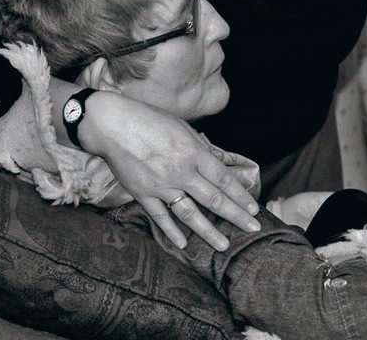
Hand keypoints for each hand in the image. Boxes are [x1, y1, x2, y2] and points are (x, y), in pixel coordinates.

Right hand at [80, 92, 260, 249]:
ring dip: (209, 232)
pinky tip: (184, 244)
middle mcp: (181, 172)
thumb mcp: (182, 128)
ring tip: (224, 245)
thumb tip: (219, 161)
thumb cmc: (149, 120)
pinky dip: (172, 232)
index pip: (224, 179)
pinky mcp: (143, 194)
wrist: (113, 125)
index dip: (241, 196)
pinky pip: (161, 217)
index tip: (254, 209)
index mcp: (193, 153)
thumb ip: (201, 148)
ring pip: (190, 214)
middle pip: (214, 199)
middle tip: (253, 230)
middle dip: (236, 216)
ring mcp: (162, 186)